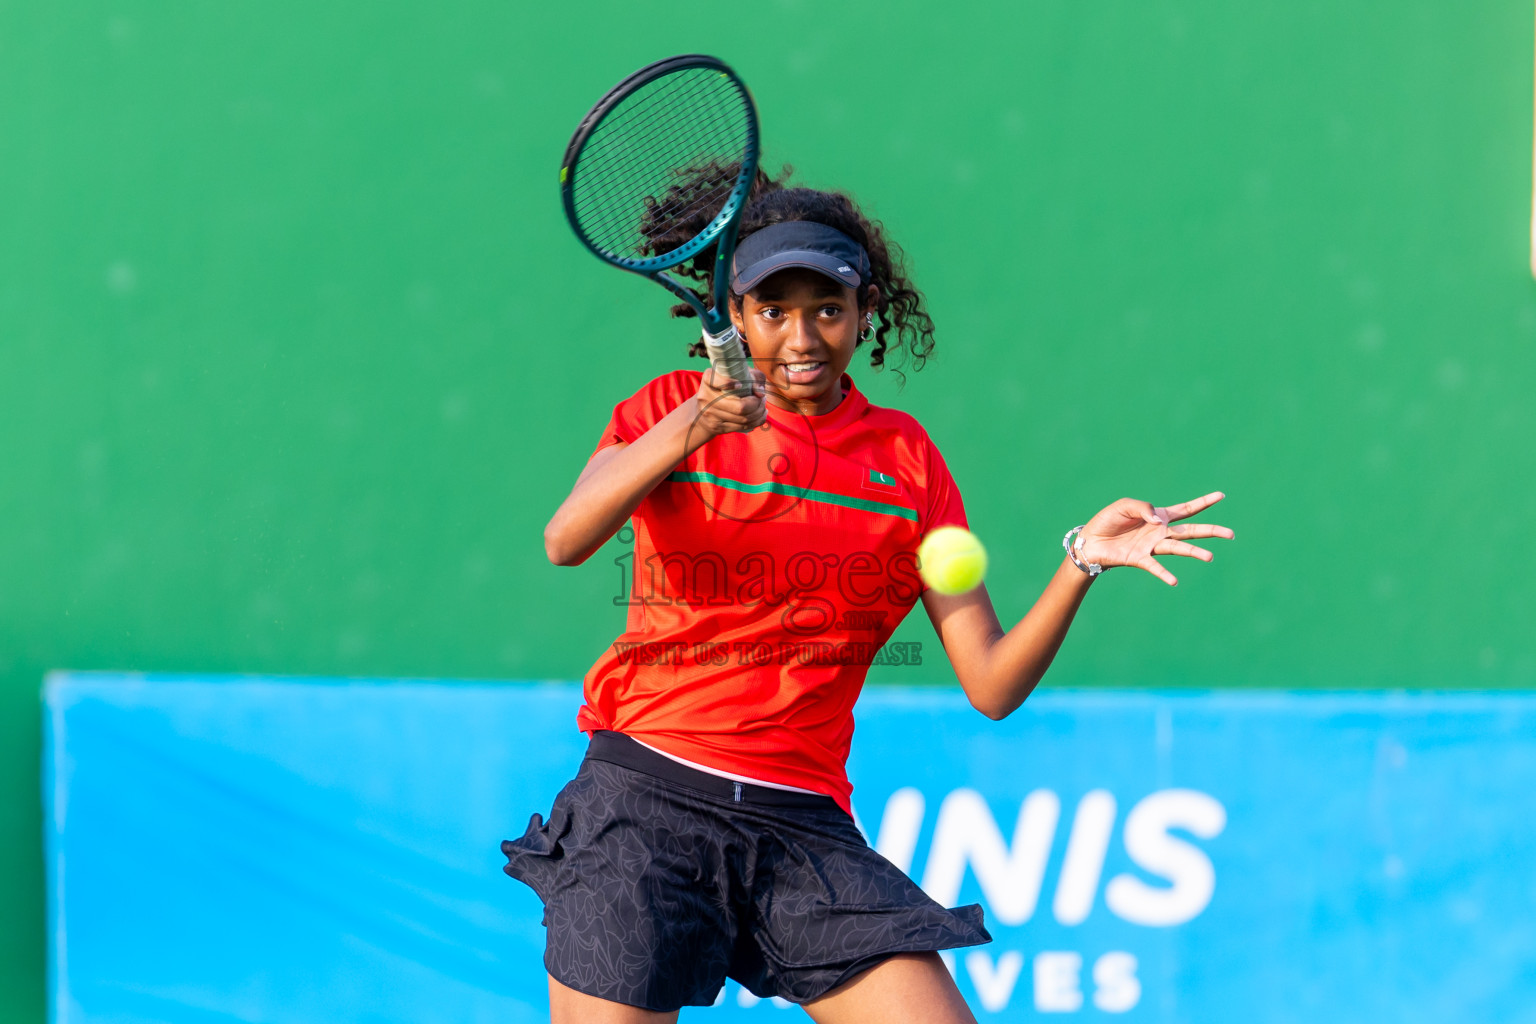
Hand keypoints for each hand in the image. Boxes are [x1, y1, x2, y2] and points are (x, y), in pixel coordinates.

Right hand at [693, 366, 768, 437]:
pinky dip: (756, 421)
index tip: (740, 384)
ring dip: (759, 413)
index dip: (729, 383)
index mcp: (708, 379)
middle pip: (739, 407)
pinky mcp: (716, 427)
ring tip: (762, 406)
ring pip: (743, 419)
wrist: (704, 410)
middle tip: (762, 398)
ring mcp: (710, 414)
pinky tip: (760, 415)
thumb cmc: (727, 388)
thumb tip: (760, 393)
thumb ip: (754, 377)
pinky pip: (742, 427)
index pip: (714, 380)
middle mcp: (705, 396)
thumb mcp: (738, 375)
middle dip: (756, 404)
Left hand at [1077, 491, 1233, 585]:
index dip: (1203, 502)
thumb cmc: (1108, 521)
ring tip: (1209, 557)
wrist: (1090, 541)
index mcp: (1159, 516)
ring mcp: (1152, 546)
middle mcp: (1160, 532)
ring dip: (1193, 552)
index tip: (1221, 495)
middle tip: (1231, 534)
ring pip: (1178, 548)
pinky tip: (1173, 580)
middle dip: (1211, 531)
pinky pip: (1155, 566)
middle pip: (1191, 530)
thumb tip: (1160, 521)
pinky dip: (1163, 573)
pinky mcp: (1140, 558)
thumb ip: (1144, 508)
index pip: (1186, 508)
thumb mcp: (1124, 506)